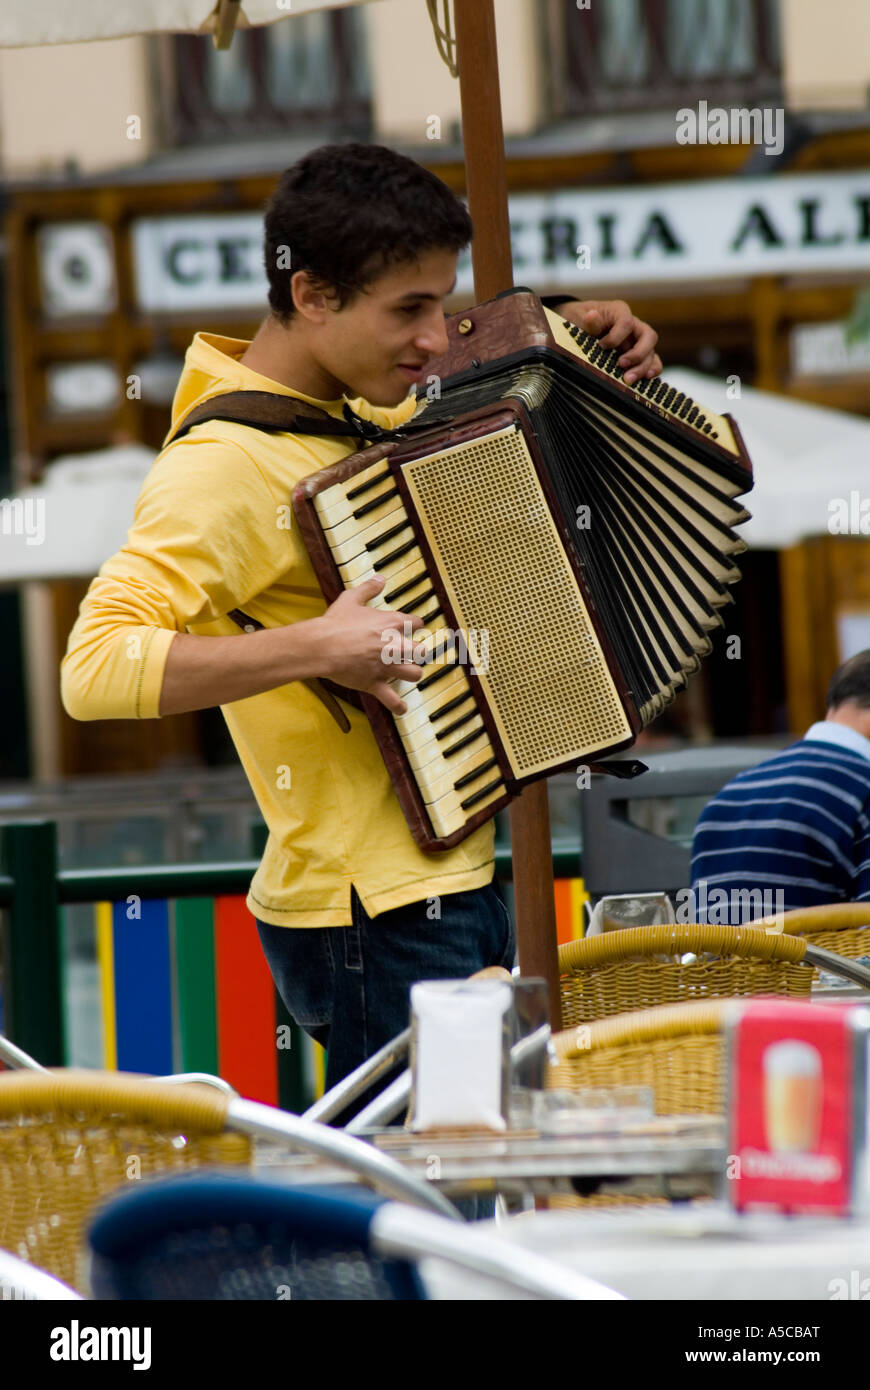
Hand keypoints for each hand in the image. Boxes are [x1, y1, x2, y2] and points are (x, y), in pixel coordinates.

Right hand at [312, 575, 423, 714]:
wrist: (321, 645)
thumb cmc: (335, 622)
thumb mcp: (352, 598)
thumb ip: (369, 588)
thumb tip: (380, 578)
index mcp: (392, 623)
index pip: (417, 623)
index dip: (415, 625)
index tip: (411, 627)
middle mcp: (395, 646)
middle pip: (422, 650)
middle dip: (418, 652)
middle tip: (410, 652)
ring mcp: (386, 666)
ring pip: (414, 673)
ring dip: (412, 673)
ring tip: (406, 672)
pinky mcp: (374, 683)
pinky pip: (392, 699)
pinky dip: (398, 705)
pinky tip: (401, 707)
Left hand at [558, 299, 661, 385]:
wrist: (579, 325)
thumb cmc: (580, 319)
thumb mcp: (579, 317)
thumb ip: (589, 322)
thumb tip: (591, 316)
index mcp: (620, 312)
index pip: (627, 323)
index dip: (616, 337)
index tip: (601, 346)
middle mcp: (634, 325)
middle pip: (648, 337)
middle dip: (637, 354)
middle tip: (621, 365)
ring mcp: (637, 341)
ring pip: (651, 352)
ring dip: (643, 367)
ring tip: (629, 380)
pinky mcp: (638, 354)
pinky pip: (652, 362)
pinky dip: (651, 370)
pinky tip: (645, 379)